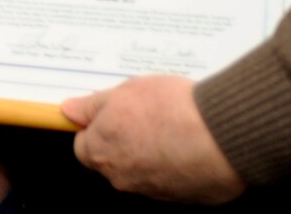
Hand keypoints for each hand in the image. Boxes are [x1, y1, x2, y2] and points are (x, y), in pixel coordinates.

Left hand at [60, 75, 243, 203]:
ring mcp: (154, 191)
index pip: (84, 145)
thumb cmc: (171, 110)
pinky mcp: (184, 198)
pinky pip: (173, 179)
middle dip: (124, 140)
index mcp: (102, 152)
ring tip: (173, 125)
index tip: (111, 112)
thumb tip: (69, 111)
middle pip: (112, 160)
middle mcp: (123, 178)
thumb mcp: (124, 92)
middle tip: (145, 115)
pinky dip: (177, 164)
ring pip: (143, 171)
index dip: (96, 127)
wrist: (221, 135)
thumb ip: (92, 105)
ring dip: (152, 152)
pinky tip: (191, 143)